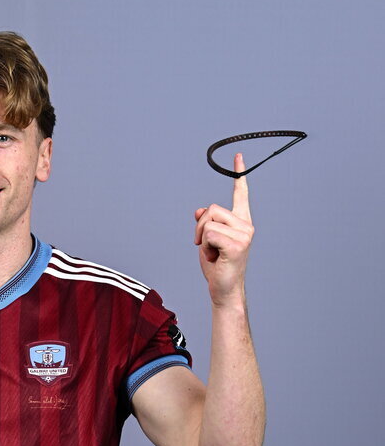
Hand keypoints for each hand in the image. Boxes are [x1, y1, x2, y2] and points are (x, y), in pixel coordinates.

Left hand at [194, 152, 253, 305]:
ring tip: (212, 253)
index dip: (239, 175)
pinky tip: (214, 258)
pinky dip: (205, 247)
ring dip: (202, 239)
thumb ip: (205, 223)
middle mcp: (246, 225)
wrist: (224, 289)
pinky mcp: (237, 244)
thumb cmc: (217, 267)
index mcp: (241, 222)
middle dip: (200, 227)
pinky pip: (209, 234)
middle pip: (212, 209)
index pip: (240, 194)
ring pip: (208, 222)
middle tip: (203, 246)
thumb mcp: (207, 241)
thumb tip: (199, 209)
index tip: (238, 156)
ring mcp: (244, 234)